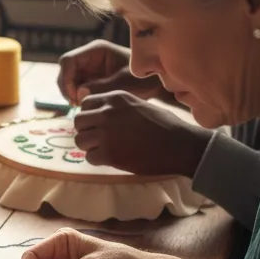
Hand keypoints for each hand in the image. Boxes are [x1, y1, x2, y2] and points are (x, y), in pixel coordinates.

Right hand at [57, 39, 162, 102]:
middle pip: (65, 71)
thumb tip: (80, 93)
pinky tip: (86, 105)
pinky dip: (77, 97)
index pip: (68, 61)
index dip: (66, 79)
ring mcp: (89, 68)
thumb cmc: (145, 79)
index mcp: (96, 50)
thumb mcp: (124, 83)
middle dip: (67, 88)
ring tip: (83, 106)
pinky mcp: (91, 79)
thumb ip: (101, 86)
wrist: (156, 84)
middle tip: (77, 104)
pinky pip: (76, 87)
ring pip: (68, 80)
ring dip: (71, 93)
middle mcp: (89, 57)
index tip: (75, 97)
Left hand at [73, 91, 208, 176]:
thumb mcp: (139, 105)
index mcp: (115, 98)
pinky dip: (98, 160)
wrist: (181, 145)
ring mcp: (106, 133)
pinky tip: (112, 158)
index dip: (89, 115)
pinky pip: (89, 157)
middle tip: (100, 139)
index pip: (85, 104)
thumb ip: (117, 107)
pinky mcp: (108, 153)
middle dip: (86, 131)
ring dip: (90, 146)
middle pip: (78, 122)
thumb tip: (97, 113)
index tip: (98, 124)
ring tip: (106, 149)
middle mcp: (107, 113)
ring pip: (80, 140)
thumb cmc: (165, 125)